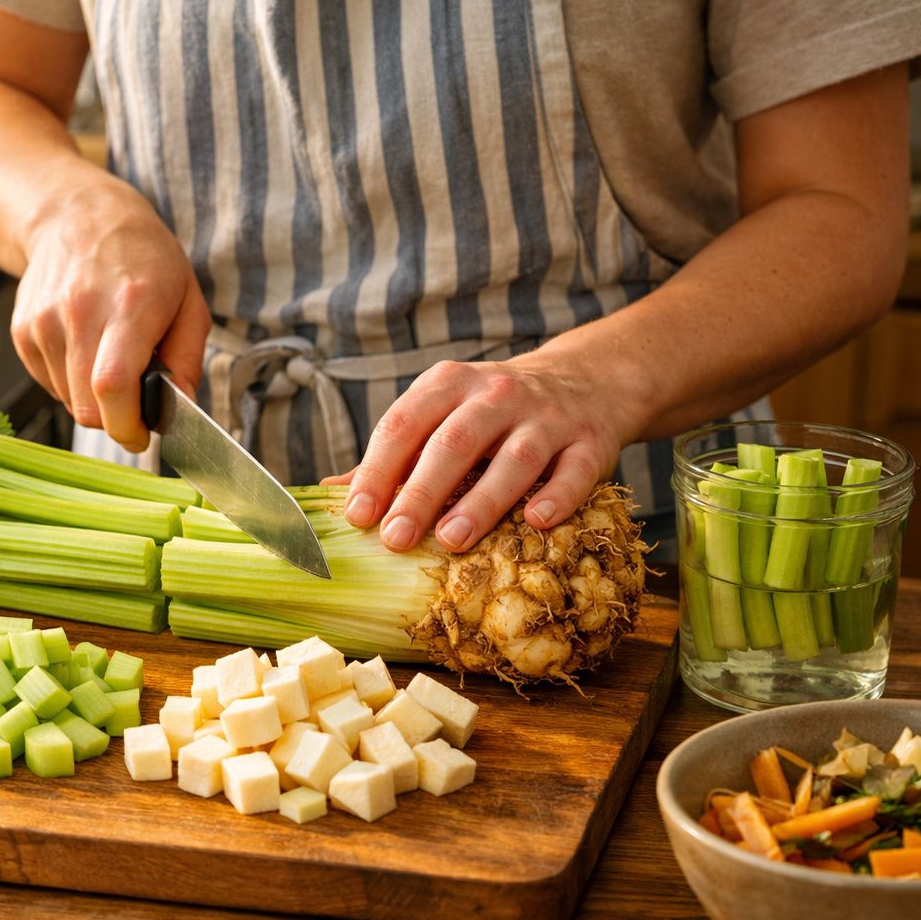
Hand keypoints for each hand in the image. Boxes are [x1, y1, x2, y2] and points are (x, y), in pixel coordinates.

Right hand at [13, 184, 210, 451]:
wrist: (79, 216)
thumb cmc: (142, 257)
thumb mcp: (188, 300)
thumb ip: (187, 359)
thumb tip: (182, 407)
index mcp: (129, 305)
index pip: (113, 386)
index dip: (127, 425)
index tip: (142, 435)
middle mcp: (80, 311)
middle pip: (87, 405)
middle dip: (115, 419)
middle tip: (135, 402)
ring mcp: (44, 321)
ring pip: (68, 400)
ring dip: (93, 398)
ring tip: (109, 360)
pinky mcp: (23, 330)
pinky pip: (49, 383)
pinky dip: (70, 382)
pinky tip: (85, 350)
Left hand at [325, 349, 643, 552]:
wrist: (587, 380)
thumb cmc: (494, 413)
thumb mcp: (442, 415)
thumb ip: (394, 453)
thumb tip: (329, 490)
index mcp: (448, 384)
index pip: (404, 424)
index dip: (377, 469)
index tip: (357, 514)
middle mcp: (496, 394)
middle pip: (454, 442)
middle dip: (421, 491)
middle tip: (395, 538)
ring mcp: (547, 417)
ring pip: (515, 457)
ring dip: (482, 500)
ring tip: (452, 539)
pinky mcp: (591, 441)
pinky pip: (575, 469)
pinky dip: (557, 496)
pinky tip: (536, 521)